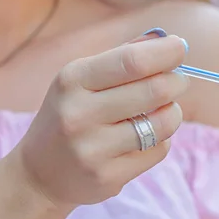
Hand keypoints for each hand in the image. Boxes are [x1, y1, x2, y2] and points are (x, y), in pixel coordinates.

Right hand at [17, 30, 188, 207]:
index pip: (132, 60)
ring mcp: (92, 149)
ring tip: (161, 111)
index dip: (166, 52)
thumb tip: (168, 41)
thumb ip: (122, 57)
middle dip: (176, 82)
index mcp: (73, 80)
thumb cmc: (70, 115)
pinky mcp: (107, 177)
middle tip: (178, 81)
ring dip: (172, 113)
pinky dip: (160, 141)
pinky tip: (142, 139)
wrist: (39, 174)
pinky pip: (158, 151)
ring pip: (163, 124)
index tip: (179, 47)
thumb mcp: (81, 80)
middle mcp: (79, 113)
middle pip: (155, 90)